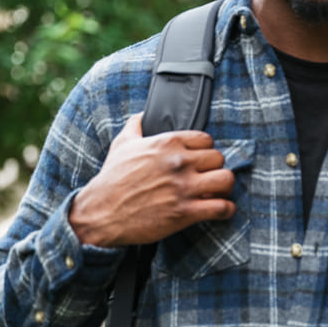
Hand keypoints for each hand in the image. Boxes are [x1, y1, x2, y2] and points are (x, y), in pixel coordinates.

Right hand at [69, 116, 235, 247]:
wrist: (101, 212)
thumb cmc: (111, 179)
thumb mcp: (122, 144)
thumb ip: (136, 125)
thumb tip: (143, 114)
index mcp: (167, 143)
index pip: (206, 140)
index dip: (205, 152)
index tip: (199, 162)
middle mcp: (179, 162)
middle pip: (219, 159)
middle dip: (214, 170)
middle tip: (207, 179)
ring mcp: (183, 188)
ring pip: (226, 180)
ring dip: (224, 188)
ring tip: (215, 193)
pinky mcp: (185, 212)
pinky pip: (221, 207)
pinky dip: (225, 211)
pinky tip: (218, 211)